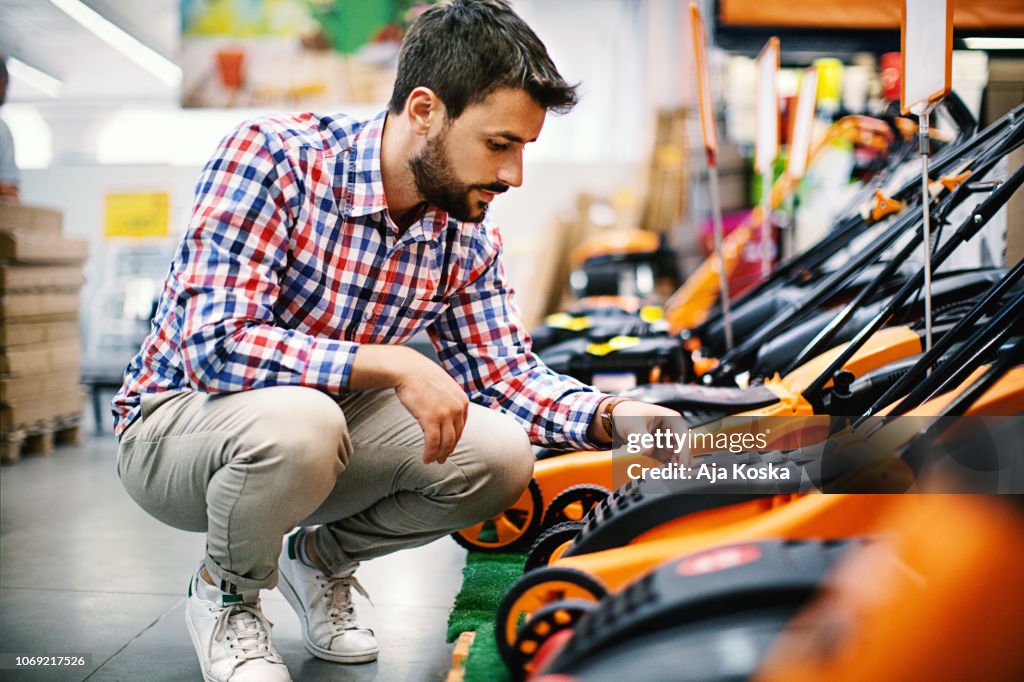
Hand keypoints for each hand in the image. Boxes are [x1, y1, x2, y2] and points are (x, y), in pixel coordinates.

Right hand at [350, 345, 468, 463]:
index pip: (461, 427)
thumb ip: (449, 400)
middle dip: (448, 450)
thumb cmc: (421, 376)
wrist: (408, 369)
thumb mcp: (444, 386)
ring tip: (432, 461)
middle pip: (455, 437)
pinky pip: (433, 443)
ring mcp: (445, 414)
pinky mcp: (431, 419)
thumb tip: (446, 414)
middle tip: (441, 459)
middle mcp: (457, 408)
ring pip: (446, 443)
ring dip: (439, 455)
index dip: (454, 440)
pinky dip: (430, 453)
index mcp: (462, 400)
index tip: (448, 448)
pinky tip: (425, 458)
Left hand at [603, 400, 687, 463]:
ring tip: (670, 470)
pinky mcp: (660, 449)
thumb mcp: (633, 424)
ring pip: (677, 455)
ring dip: (676, 463)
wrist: (618, 418)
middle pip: (682, 446)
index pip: (683, 436)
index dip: (685, 451)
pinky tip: (667, 469)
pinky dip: (669, 465)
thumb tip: (646, 450)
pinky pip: (668, 459)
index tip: (683, 465)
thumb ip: (641, 438)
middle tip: (678, 471)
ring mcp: (667, 440)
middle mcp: (672, 430)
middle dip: (682, 459)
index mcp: (671, 419)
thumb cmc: (628, 415)